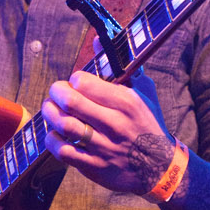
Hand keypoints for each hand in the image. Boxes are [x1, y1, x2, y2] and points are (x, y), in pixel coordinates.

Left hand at [41, 68, 174, 195]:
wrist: (159, 168)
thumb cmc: (148, 123)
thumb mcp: (143, 91)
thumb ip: (120, 66)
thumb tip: (97, 40)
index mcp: (127, 102)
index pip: (85, 82)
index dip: (74, 80)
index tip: (75, 82)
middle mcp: (115, 124)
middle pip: (70, 102)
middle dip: (56, 92)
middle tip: (56, 93)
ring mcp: (103, 147)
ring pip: (64, 126)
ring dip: (49, 114)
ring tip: (50, 109)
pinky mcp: (94, 166)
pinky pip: (62, 151)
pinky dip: (52, 139)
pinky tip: (55, 133)